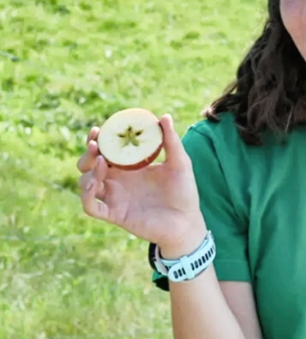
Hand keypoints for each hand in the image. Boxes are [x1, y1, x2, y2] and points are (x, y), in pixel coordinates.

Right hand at [77, 114, 205, 250]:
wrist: (187, 221)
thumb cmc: (184, 192)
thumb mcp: (180, 163)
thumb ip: (171, 141)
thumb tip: (164, 116)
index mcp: (128, 166)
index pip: (105, 150)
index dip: (97, 139)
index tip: (98, 130)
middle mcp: (117, 181)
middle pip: (88, 165)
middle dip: (87, 154)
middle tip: (95, 146)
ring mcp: (114, 198)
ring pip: (85, 183)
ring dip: (87, 172)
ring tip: (101, 163)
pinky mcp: (114, 214)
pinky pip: (90, 207)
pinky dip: (85, 195)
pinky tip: (93, 183)